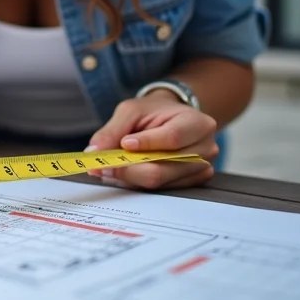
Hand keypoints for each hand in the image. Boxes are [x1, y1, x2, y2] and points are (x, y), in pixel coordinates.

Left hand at [85, 90, 218, 189]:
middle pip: (163, 168)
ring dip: (131, 177)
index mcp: (197, 123)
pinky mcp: (191, 182)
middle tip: (103, 165)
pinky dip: (139, 182)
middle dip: (129, 168)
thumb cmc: (152, 113)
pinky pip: (160, 189)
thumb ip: (112, 130)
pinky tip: (129, 172)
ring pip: (159, 182)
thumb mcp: (130, 111)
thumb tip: (94, 152)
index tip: (123, 144)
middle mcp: (205, 148)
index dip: (146, 144)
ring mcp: (201, 168)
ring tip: (113, 166)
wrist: (170, 120)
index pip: (172, 138)